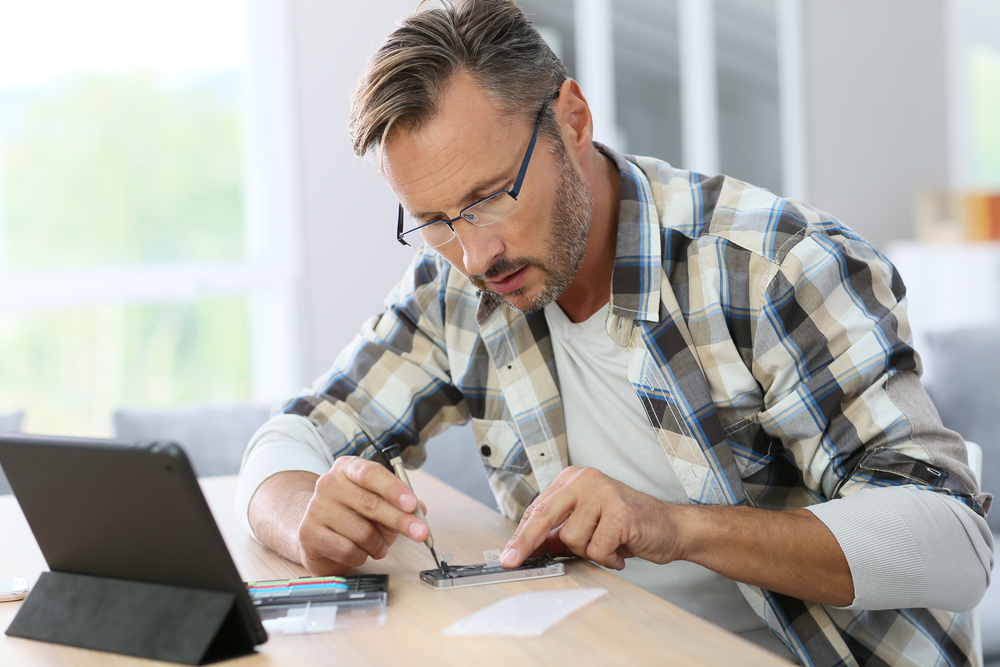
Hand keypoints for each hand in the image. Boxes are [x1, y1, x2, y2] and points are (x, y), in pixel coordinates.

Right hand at [297, 456, 429, 574]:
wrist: (318, 531)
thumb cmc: (354, 514)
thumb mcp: (380, 503)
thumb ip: (401, 504)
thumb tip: (420, 511)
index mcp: (347, 468)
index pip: (370, 473)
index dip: (393, 489)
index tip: (412, 504)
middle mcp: (328, 483)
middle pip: (370, 503)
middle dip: (400, 521)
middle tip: (420, 533)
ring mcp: (316, 508)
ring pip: (362, 532)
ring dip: (379, 544)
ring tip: (379, 546)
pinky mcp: (309, 534)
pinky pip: (348, 551)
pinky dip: (363, 556)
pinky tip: (361, 552)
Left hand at [500, 466, 684, 570]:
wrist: (671, 527)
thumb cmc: (628, 526)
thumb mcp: (588, 525)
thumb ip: (560, 532)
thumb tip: (529, 547)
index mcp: (574, 478)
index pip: (538, 508)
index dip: (521, 534)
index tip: (508, 555)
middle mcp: (586, 479)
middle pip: (544, 515)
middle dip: (526, 542)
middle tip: (512, 562)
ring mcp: (603, 493)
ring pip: (571, 538)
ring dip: (588, 552)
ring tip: (608, 545)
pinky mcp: (620, 512)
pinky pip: (596, 548)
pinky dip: (608, 558)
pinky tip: (621, 551)